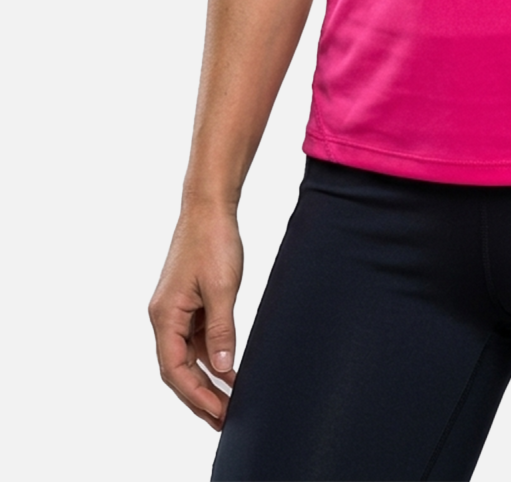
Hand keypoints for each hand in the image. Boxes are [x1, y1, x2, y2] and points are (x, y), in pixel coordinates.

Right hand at [148, 204, 243, 430]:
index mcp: (165, 315)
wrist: (209, 207)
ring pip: (187, 357)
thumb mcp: (223, 287)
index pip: (173, 369)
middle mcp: (165, 317)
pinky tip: (229, 371)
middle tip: (224, 420)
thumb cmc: (212, 241)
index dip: (195, 395)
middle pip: (177, 369)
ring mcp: (177, 311)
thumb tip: (222, 368)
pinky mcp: (190, 304)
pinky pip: (197, 340)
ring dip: (206, 381)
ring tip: (228, 404)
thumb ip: (222, 329)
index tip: (218, 413)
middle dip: (199, 397)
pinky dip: (211, 358)